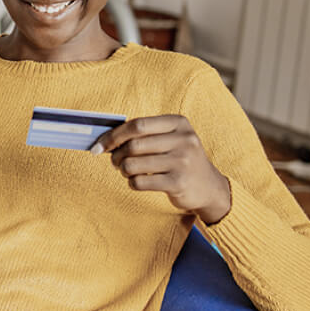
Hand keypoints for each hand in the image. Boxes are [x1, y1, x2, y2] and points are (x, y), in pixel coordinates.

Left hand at [91, 115, 231, 224]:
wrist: (209, 187)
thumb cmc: (180, 160)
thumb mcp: (171, 139)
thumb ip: (144, 135)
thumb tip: (105, 139)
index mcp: (178, 123)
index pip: (137, 125)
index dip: (113, 135)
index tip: (99, 145)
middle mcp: (183, 139)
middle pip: (133, 145)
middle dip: (116, 155)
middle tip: (114, 162)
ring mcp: (182, 161)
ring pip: (133, 164)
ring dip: (123, 170)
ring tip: (127, 171)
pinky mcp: (178, 182)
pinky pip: (140, 182)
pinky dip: (132, 183)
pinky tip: (138, 182)